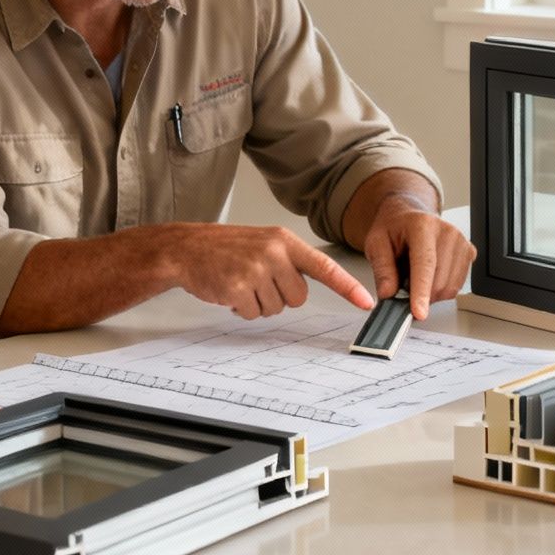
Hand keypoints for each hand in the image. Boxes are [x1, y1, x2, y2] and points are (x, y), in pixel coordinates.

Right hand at [168, 223, 374, 318]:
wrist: (187, 248)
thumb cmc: (227, 248)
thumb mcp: (264, 243)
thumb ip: (288, 261)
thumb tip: (305, 292)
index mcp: (284, 241)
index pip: (324, 267)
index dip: (347, 287)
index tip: (366, 302)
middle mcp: (273, 253)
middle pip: (298, 297)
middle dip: (280, 297)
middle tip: (258, 282)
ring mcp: (255, 270)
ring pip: (276, 309)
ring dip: (259, 303)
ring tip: (241, 283)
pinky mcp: (238, 288)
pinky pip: (254, 314)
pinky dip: (243, 309)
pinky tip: (230, 291)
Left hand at [363, 200, 476, 319]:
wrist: (408, 216)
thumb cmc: (393, 228)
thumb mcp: (376, 244)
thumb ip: (382, 269)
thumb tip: (388, 294)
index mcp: (422, 225)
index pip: (425, 263)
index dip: (422, 291)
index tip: (419, 312)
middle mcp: (447, 232)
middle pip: (439, 281)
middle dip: (420, 296)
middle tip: (402, 286)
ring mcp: (461, 242)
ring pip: (450, 288)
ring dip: (430, 294)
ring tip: (415, 276)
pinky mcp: (469, 252)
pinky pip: (456, 286)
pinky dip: (440, 289)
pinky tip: (430, 275)